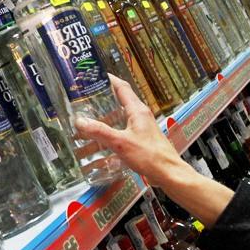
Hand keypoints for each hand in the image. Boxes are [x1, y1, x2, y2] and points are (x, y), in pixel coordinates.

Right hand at [75, 74, 193, 187]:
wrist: (168, 173)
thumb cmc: (150, 156)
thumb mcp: (121, 142)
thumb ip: (100, 132)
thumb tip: (80, 121)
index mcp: (137, 110)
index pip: (122, 87)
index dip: (109, 79)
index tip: (95, 76)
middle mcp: (140, 116)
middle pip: (118, 103)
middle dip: (101, 103)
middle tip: (84, 103)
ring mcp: (141, 129)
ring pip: (118, 121)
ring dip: (103, 124)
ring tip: (85, 128)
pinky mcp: (140, 141)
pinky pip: (121, 134)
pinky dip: (109, 137)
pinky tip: (98, 147)